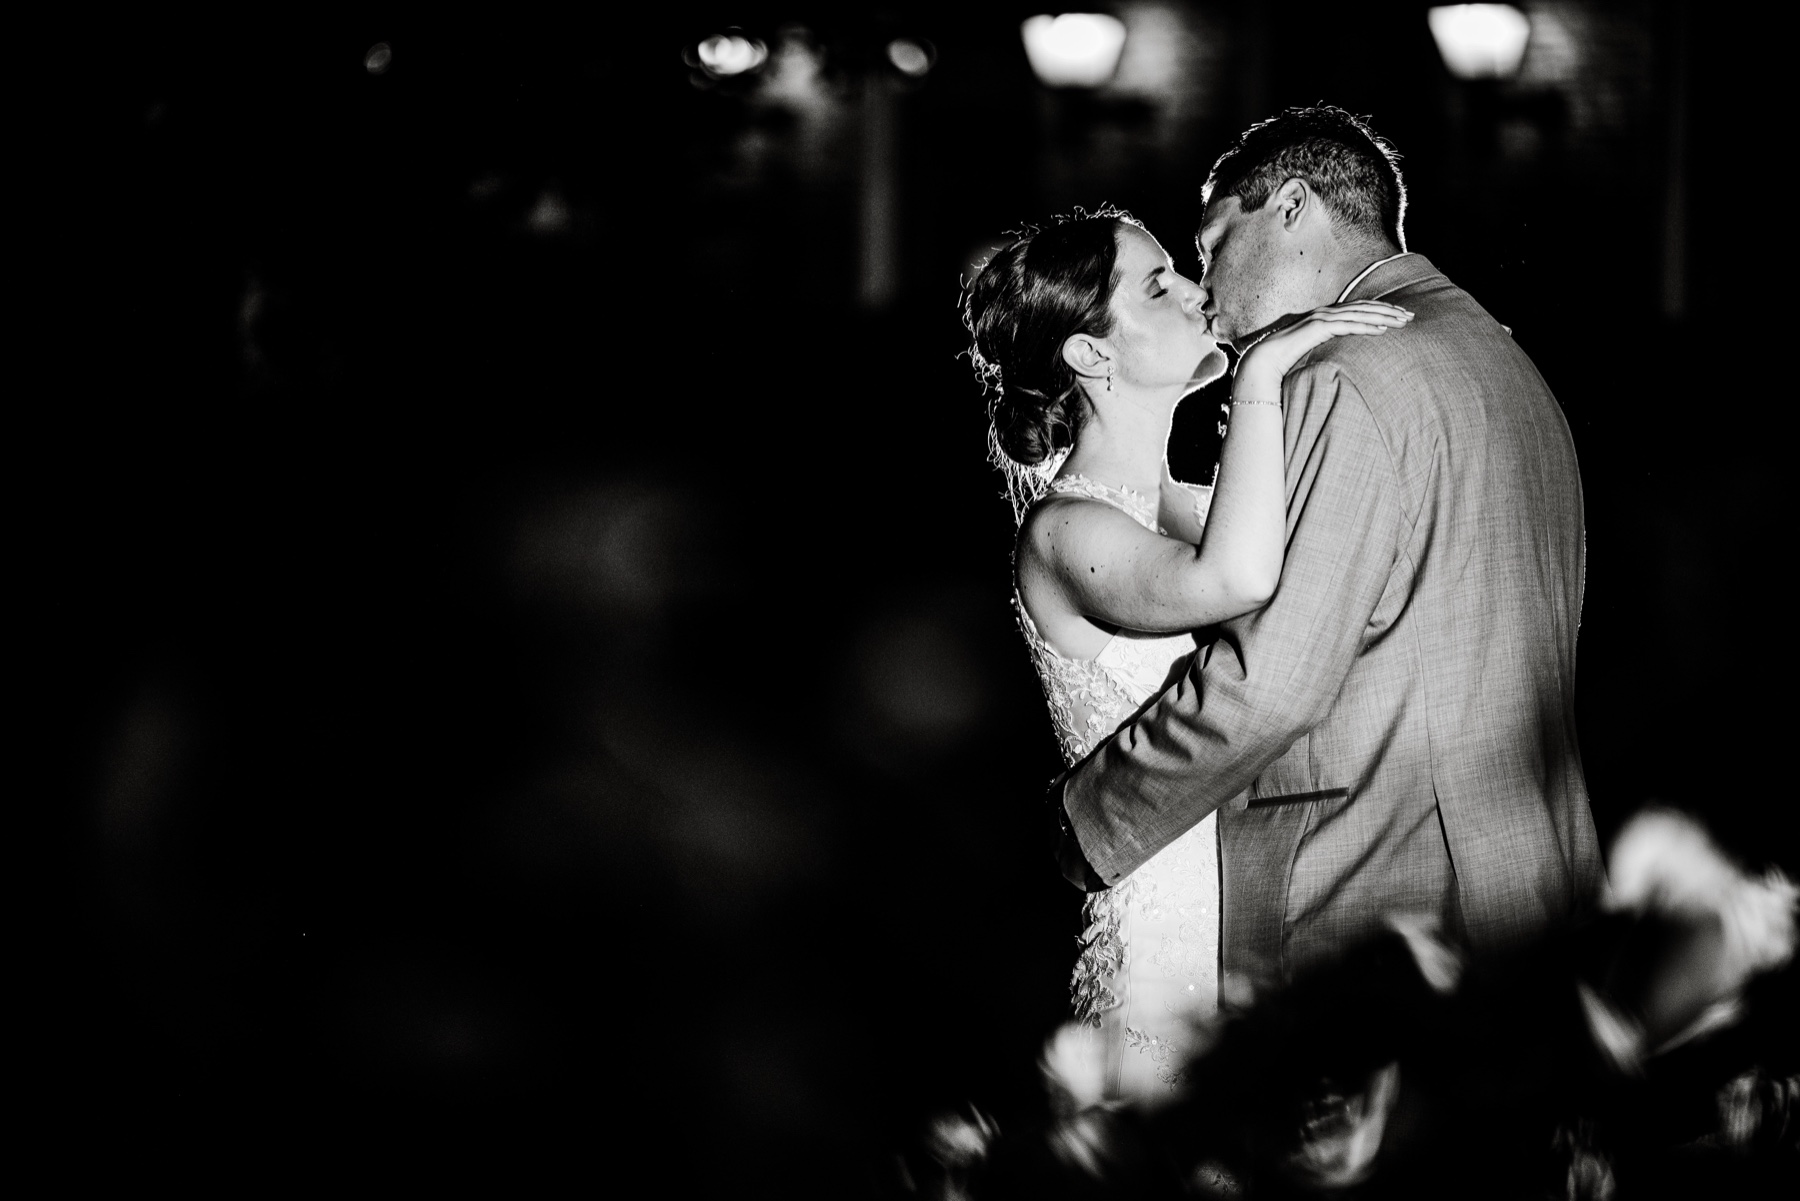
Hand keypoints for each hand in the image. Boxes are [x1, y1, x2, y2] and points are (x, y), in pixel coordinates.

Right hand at [1235, 302, 1413, 394]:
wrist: (1263, 361)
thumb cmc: (1287, 359)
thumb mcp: (1314, 351)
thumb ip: (1329, 347)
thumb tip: (1344, 356)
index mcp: (1326, 316)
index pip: (1359, 309)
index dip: (1381, 310)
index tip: (1400, 315)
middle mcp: (1325, 313)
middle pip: (1364, 308)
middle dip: (1389, 311)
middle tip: (1410, 316)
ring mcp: (1322, 318)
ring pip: (1360, 314)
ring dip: (1383, 317)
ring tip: (1403, 322)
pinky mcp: (1318, 328)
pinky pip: (1348, 326)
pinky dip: (1367, 327)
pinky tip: (1382, 330)